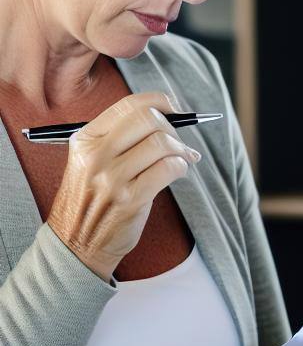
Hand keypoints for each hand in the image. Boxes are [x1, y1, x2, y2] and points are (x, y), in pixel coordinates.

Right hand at [47, 92, 200, 281]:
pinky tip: (179, 172)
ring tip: (184, 158)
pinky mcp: (130, 198)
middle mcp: (96, 155)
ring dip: (181, 149)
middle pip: (149, 119)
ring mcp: (112, 177)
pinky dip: (182, 166)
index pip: (129, 105)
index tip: (174, 108)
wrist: (75, 244)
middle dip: (173, 126)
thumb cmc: (92, 200)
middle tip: (179, 141)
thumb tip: (167, 117)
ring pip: (162, 143)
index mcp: (85, 139)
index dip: (160, 101)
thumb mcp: (90, 161)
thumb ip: (120, 138)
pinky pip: (169, 168)